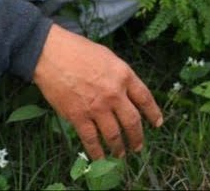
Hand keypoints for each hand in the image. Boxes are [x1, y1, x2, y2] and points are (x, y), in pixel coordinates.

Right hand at [32, 25, 162, 158]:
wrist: (51, 54)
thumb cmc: (78, 50)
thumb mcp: (108, 57)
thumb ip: (119, 75)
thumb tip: (125, 92)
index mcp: (124, 75)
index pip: (145, 98)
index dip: (153, 113)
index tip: (157, 123)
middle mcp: (114, 93)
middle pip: (132, 121)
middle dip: (137, 137)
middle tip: (138, 147)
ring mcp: (96, 107)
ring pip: (114, 135)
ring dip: (119, 147)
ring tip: (121, 155)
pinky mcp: (78, 116)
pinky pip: (91, 139)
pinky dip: (96, 151)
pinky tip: (100, 158)